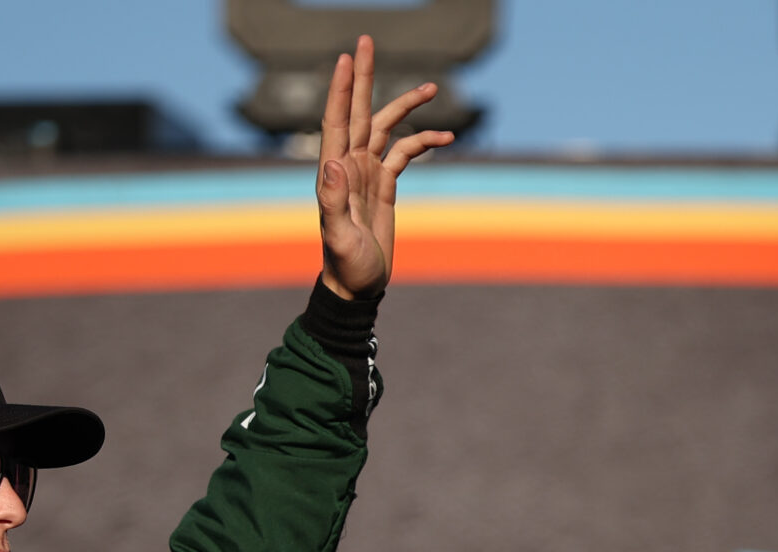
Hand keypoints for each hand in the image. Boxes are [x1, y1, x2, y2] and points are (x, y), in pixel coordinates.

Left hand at [316, 34, 455, 299]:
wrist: (358, 287)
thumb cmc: (345, 266)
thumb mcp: (338, 237)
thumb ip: (332, 202)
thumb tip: (331, 164)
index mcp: (334, 172)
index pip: (336, 120)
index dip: (340, 89)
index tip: (346, 58)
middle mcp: (349, 164)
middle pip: (358, 110)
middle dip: (363, 76)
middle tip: (366, 40)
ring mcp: (367, 172)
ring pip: (386, 127)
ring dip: (405, 106)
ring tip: (432, 87)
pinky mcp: (385, 184)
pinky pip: (406, 153)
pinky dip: (424, 141)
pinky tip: (446, 137)